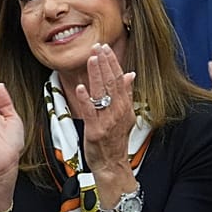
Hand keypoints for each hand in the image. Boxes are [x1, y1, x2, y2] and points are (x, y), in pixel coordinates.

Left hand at [73, 43, 136, 180]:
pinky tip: (81, 87)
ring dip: (96, 75)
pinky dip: (86, 100)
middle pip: (112, 83)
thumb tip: (130, 74)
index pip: (119, 79)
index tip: (105, 48)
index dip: (112, 62)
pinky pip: (90, 112)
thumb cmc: (116, 140)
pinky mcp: (95, 131)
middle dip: (104, 63)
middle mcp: (118, 111)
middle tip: (97, 47)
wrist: (113, 164)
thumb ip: (127, 94)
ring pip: (102, 94)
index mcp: (125, 106)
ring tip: (91, 59)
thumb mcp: (126, 115)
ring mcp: (107, 121)